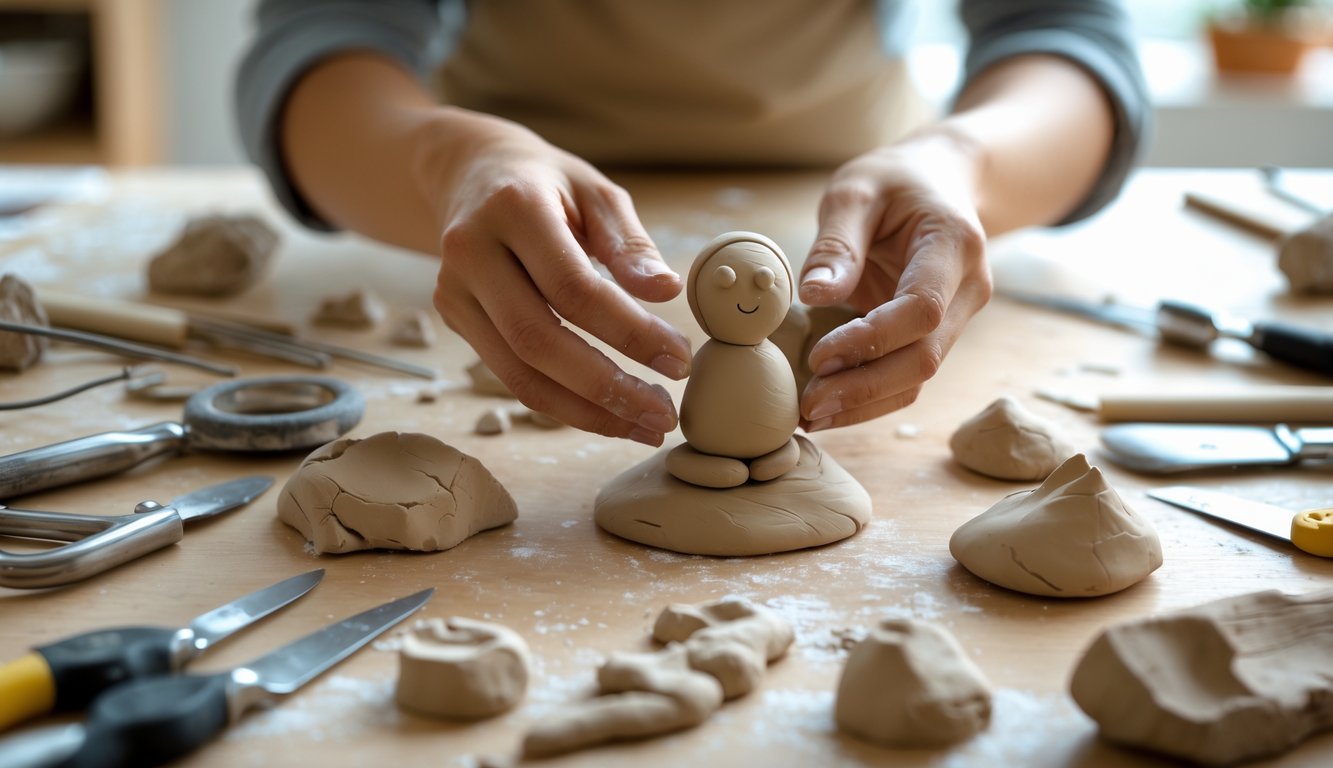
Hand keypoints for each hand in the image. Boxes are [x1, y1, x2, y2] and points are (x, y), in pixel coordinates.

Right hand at [426, 113, 690, 444]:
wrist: (471, 172)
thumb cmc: (549, 184)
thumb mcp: (597, 192)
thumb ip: (630, 243)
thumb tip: (665, 292)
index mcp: (514, 208)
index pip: (574, 288)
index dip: (630, 332)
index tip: (680, 360)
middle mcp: (472, 250)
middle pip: (538, 340)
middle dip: (607, 387)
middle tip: (663, 413)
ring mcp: (453, 289)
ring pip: (518, 373)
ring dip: (585, 411)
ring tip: (642, 426)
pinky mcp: (453, 317)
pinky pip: (509, 375)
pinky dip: (561, 403)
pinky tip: (606, 412)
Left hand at [796, 133, 991, 430]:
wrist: (940, 182)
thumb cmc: (895, 181)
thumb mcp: (857, 189)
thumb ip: (836, 241)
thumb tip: (813, 294)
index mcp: (954, 244)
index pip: (922, 309)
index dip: (871, 340)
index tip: (819, 355)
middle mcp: (967, 288)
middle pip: (925, 357)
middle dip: (865, 388)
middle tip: (809, 404)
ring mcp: (958, 316)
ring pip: (919, 377)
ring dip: (865, 403)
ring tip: (812, 416)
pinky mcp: (937, 333)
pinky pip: (909, 376)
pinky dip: (870, 398)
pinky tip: (829, 409)